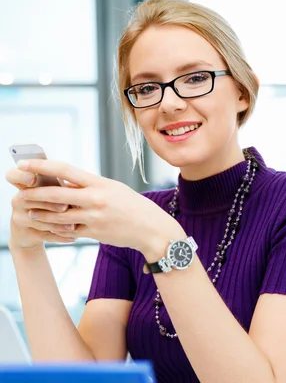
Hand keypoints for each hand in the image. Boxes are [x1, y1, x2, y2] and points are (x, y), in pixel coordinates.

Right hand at [5, 167, 72, 249]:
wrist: (31, 230)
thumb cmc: (48, 203)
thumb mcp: (50, 191)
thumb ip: (58, 185)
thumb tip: (77, 185)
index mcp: (23, 185)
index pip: (13, 175)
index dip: (22, 176)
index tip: (33, 179)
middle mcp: (18, 199)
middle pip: (33, 200)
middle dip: (51, 204)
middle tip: (67, 207)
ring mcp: (19, 217)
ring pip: (40, 219)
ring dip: (59, 223)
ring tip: (74, 225)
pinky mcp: (25, 233)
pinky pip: (44, 235)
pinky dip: (61, 237)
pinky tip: (73, 237)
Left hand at [15, 159, 181, 252]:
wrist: (153, 229)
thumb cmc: (133, 206)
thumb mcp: (114, 189)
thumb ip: (91, 186)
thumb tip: (66, 181)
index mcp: (101, 183)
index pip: (66, 170)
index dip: (42, 166)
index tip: (25, 164)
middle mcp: (96, 199)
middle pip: (56, 194)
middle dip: (34, 193)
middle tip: (20, 193)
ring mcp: (95, 217)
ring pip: (59, 216)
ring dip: (41, 214)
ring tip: (30, 212)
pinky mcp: (95, 233)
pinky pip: (70, 231)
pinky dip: (58, 229)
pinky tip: (50, 227)